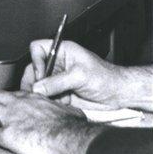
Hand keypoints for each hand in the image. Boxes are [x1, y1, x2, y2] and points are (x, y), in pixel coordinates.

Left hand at [0, 90, 101, 153]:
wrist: (67, 137)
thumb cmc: (71, 125)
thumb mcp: (68, 110)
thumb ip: (61, 109)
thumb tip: (70, 113)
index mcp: (31, 98)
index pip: (14, 95)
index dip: (10, 100)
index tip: (10, 106)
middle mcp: (17, 104)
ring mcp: (9, 118)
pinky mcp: (6, 135)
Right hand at [20, 39, 139, 110]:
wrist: (118, 95)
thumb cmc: (106, 78)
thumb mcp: (79, 76)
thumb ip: (57, 82)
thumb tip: (37, 87)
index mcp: (62, 51)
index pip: (37, 49)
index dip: (35, 61)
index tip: (40, 75)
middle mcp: (57, 64)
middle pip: (34, 68)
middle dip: (34, 81)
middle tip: (36, 92)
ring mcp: (58, 79)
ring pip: (39, 84)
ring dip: (41, 93)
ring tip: (48, 100)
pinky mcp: (61, 93)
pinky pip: (48, 96)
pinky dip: (49, 102)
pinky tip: (58, 105)